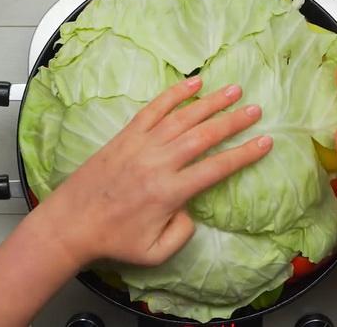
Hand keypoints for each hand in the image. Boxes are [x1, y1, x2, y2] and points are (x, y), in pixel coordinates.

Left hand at [40, 76, 272, 266]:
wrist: (71, 224)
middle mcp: (158, 163)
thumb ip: (182, 234)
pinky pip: (153, 110)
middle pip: (204, 136)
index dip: (244, 154)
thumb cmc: (113, 240)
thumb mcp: (155, 253)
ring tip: (234, 90)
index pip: (216, 168)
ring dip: (210, 102)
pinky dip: (174, 94)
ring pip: (182, 118)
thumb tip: (191, 210)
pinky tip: (193, 83)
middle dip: (233, 121)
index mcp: (169, 192)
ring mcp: (141, 145)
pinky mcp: (126, 136)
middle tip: (256, 109)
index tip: (265, 142)